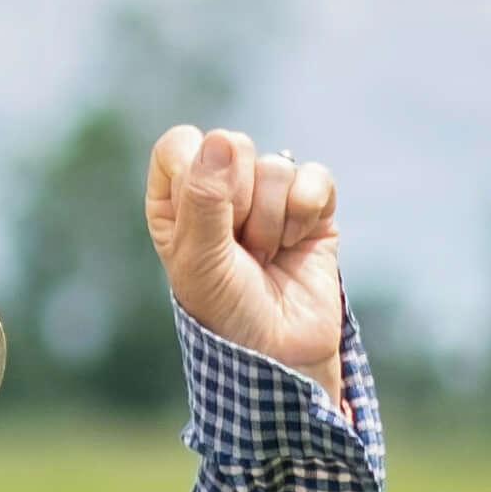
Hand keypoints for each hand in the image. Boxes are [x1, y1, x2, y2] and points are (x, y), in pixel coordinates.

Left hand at [144, 125, 348, 408]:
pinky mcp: (312, 208)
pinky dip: (307, 212)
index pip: (180, 144)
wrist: (281, 350)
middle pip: (232, 145)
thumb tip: (222, 141)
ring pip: (276, 166)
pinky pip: (315, 177)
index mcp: (175, 200)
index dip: (197, 173)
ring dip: (273, 222)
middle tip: (239, 249)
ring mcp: (268, 197)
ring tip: (265, 257)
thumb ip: (204, 199)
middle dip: (240, 203)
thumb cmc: (225, 310)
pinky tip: (297, 246)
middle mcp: (219, 191)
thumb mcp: (199, 259)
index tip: (206, 221)